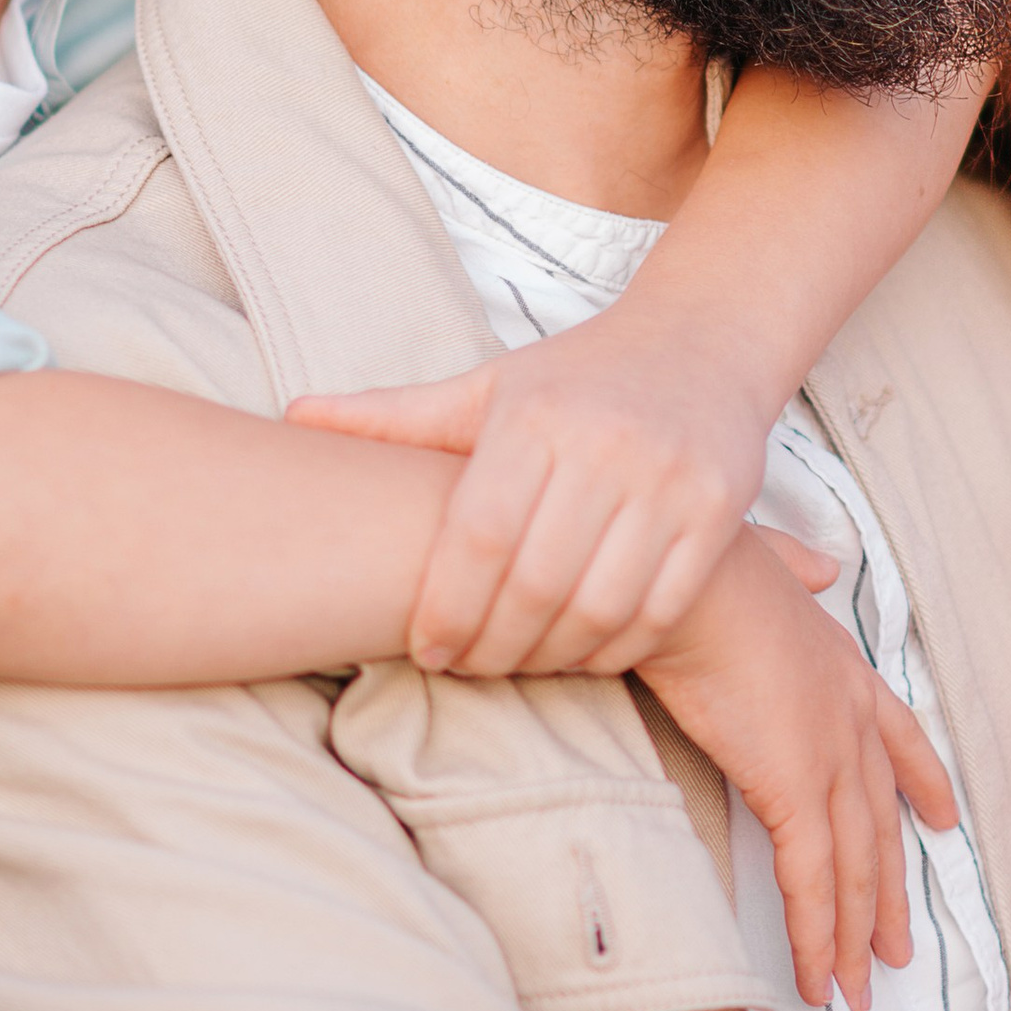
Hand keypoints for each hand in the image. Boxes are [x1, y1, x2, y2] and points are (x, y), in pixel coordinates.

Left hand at [288, 313, 775, 682]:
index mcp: (535, 416)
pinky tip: (584, 653)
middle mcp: (606, 445)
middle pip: (536, 583)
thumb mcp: (485, 388)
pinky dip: (618, 647)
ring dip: (553, 656)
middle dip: (493, 645)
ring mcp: (669, 479)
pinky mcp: (720, 509)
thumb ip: (394, 416)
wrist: (702, 341)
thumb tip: (290, 417)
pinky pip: (662, 609)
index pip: (478, 537)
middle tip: (467, 668)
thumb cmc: (575, 378)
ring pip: (600, 605)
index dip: (445, 608)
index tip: (425, 650)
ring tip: (520, 665)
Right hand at [637, 524, 958, 1010]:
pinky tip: (819, 981)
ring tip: (861, 992)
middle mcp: (848, 715)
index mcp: (840, 663)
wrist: (683, 573)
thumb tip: (817, 564)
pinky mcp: (794, 792)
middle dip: (888, 891)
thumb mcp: (762, 557)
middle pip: (880, 822)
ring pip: (854, 866)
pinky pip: (810, 883)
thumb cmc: (702, 562)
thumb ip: (793, 567)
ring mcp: (829, 757)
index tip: (944, 818)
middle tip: (899, 948)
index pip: (899, 735)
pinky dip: (816, 937)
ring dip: (855, 936)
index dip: (923, 780)